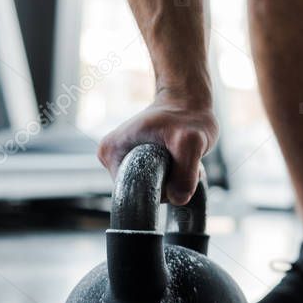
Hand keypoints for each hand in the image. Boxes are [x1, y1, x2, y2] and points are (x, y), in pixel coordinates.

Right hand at [97, 90, 217, 205]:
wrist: (190, 103)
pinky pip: (161, 183)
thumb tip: (178, 199)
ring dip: (176, 181)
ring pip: (155, 189)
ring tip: (184, 157)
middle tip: (184, 160)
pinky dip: (177, 177)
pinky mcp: (141, 165)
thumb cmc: (187, 117)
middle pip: (143, 192)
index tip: (177, 167)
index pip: (133, 191)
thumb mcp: (190, 143)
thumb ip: (185, 174)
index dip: (160, 188)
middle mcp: (113, 159)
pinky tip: (184, 160)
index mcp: (111, 153)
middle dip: (169, 184)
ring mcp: (127, 162)